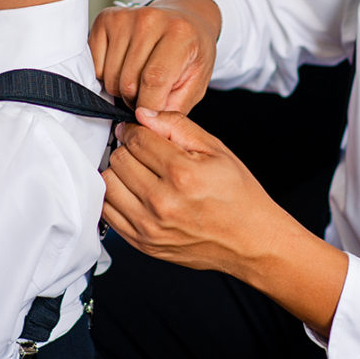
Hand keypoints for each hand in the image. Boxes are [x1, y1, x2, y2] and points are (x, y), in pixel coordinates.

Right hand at [89, 0, 220, 112]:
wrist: (185, 20)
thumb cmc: (191, 52)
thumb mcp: (196, 82)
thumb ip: (174, 107)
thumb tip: (147, 125)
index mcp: (180, 34)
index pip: (154, 80)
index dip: (148, 107)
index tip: (149, 117)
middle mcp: (151, 20)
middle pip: (128, 81)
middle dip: (135, 100)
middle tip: (148, 95)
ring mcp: (126, 17)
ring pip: (109, 76)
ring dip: (121, 89)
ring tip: (138, 80)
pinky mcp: (106, 19)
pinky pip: (95, 64)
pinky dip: (106, 74)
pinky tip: (124, 66)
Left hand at [102, 109, 348, 334]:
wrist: (251, 241)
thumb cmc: (238, 195)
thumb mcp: (216, 149)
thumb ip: (177, 126)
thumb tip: (144, 115)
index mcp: (182, 173)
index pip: (136, 139)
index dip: (136, 129)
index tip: (141, 131)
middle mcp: (162, 201)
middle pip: (119, 159)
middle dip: (128, 149)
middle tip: (144, 152)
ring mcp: (150, 226)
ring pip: (108, 184)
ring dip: (119, 173)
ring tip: (139, 172)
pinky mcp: (143, 243)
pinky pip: (109, 213)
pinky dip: (116, 197)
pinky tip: (135, 192)